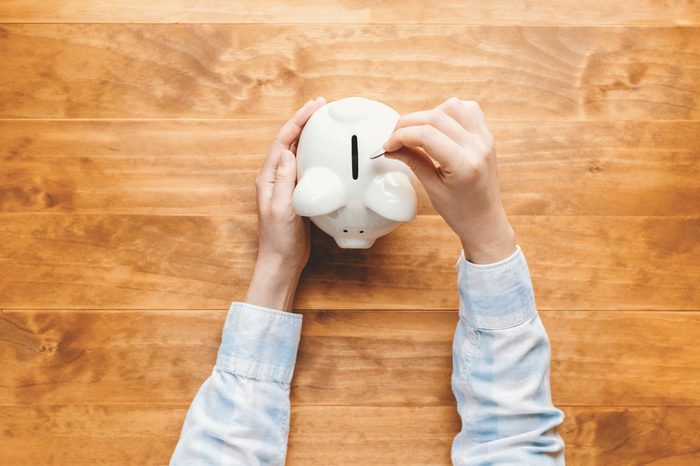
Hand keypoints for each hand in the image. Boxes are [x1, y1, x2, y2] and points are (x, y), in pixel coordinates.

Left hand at [245, 97, 325, 309]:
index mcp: (269, 178)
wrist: (283, 260)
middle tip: (320, 105)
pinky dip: (315, 152)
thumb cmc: (280, 238)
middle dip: (303, 121)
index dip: (297, 122)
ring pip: (297, 151)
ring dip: (308, 134)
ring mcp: (286, 184)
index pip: (283, 142)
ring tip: (323, 120)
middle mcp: (275, 177)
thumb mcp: (282, 209)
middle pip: (288, 141)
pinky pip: (306, 165)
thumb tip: (288, 153)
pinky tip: (326, 150)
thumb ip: (284, 181)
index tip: (312, 107)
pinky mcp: (297, 192)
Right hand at [383, 97, 514, 263]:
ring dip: (429, 114)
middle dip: (408, 124)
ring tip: (417, 131)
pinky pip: (469, 109)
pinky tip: (438, 126)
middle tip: (395, 139)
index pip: (425, 135)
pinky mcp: (486, 136)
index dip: (400, 136)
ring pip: (453, 106)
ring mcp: (485, 139)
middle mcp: (477, 147)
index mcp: (464, 164)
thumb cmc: (461, 211)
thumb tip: (392, 147)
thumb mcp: (432, 189)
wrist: (485, 220)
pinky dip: (449, 111)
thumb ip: (413, 161)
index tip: (388, 145)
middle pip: (435, 117)